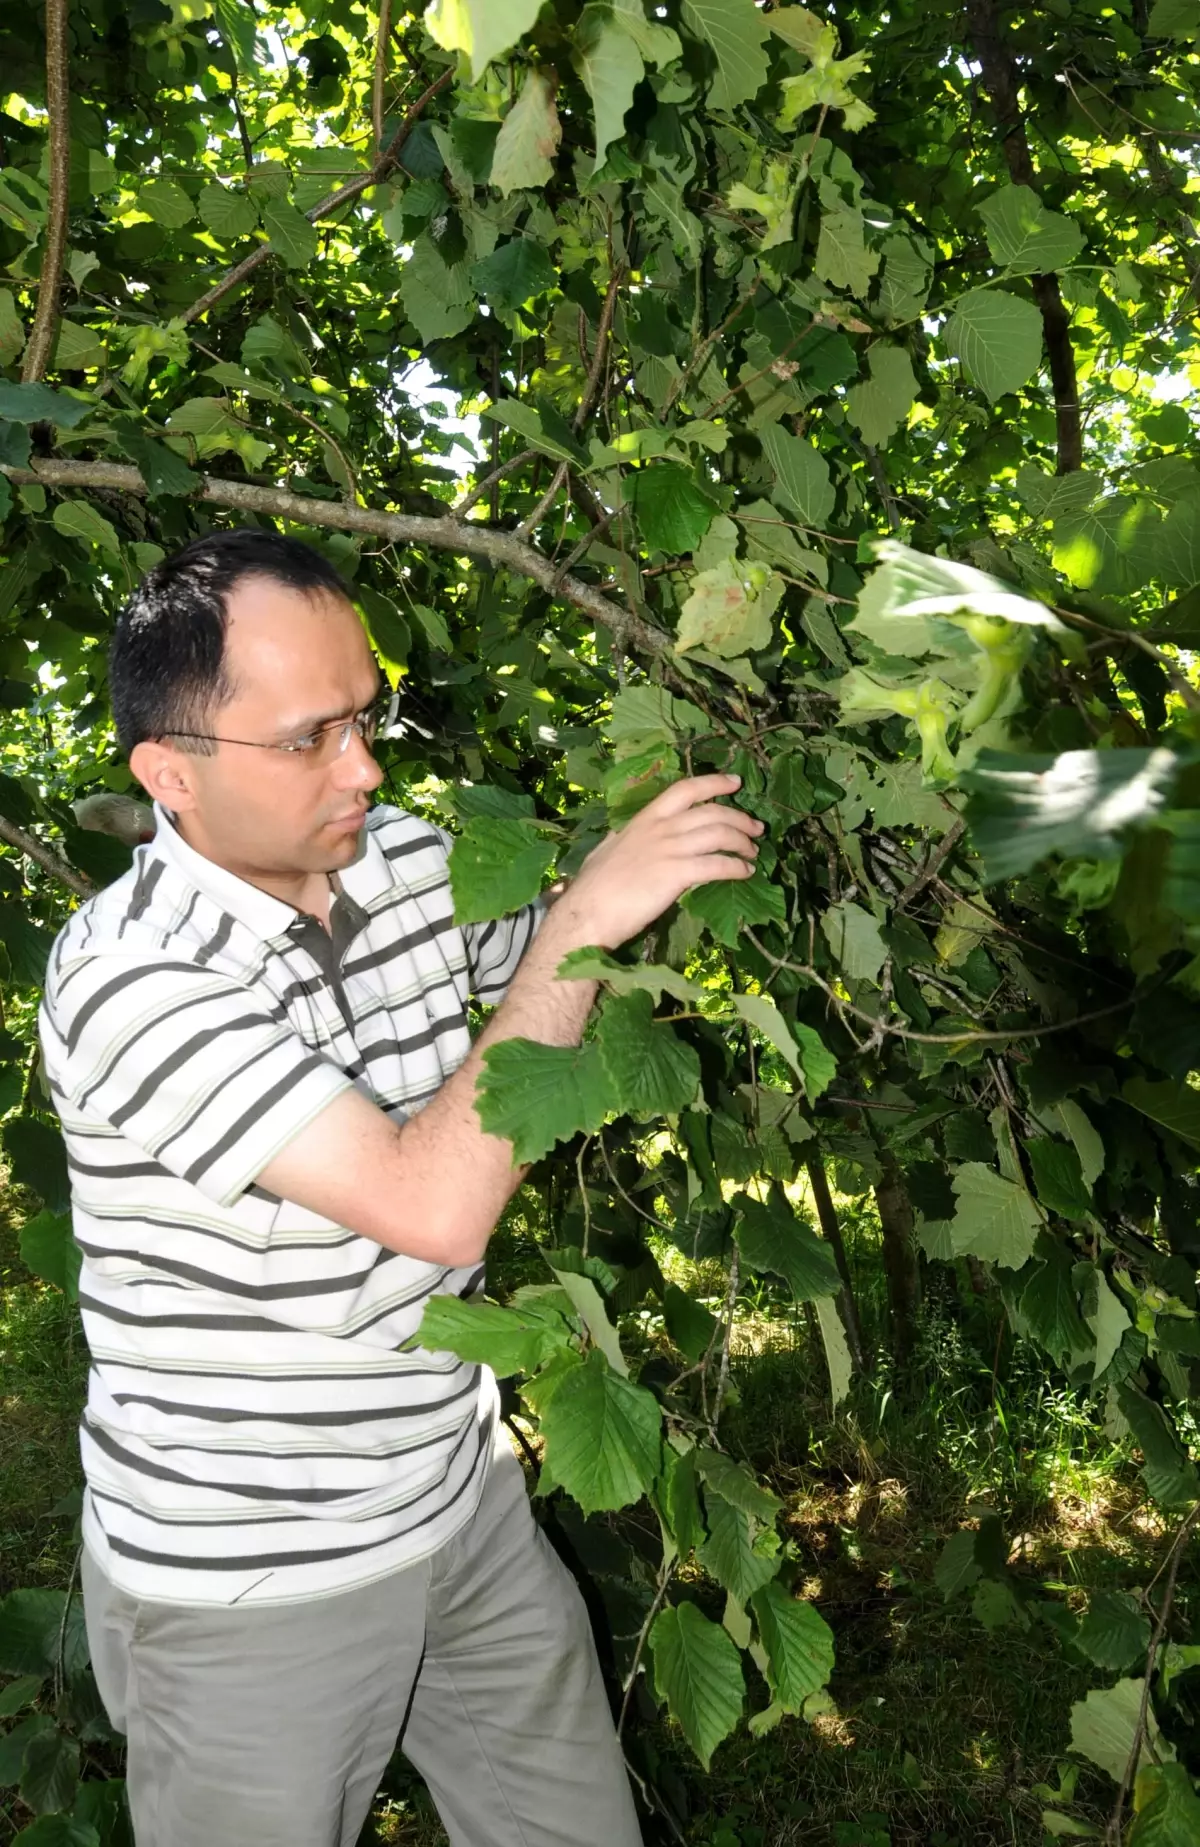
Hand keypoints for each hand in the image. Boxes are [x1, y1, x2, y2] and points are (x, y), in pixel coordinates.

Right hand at [550, 773, 763, 951]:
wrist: (588, 912)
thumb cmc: (593, 887)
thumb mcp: (608, 849)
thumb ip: (625, 839)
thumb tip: (625, 836)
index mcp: (644, 819)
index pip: (685, 789)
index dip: (714, 783)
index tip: (735, 782)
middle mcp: (660, 828)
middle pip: (712, 812)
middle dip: (740, 818)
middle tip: (756, 828)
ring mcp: (669, 850)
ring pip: (720, 835)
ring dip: (742, 842)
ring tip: (753, 852)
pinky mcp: (677, 875)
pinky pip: (717, 865)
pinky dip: (736, 867)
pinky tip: (745, 873)